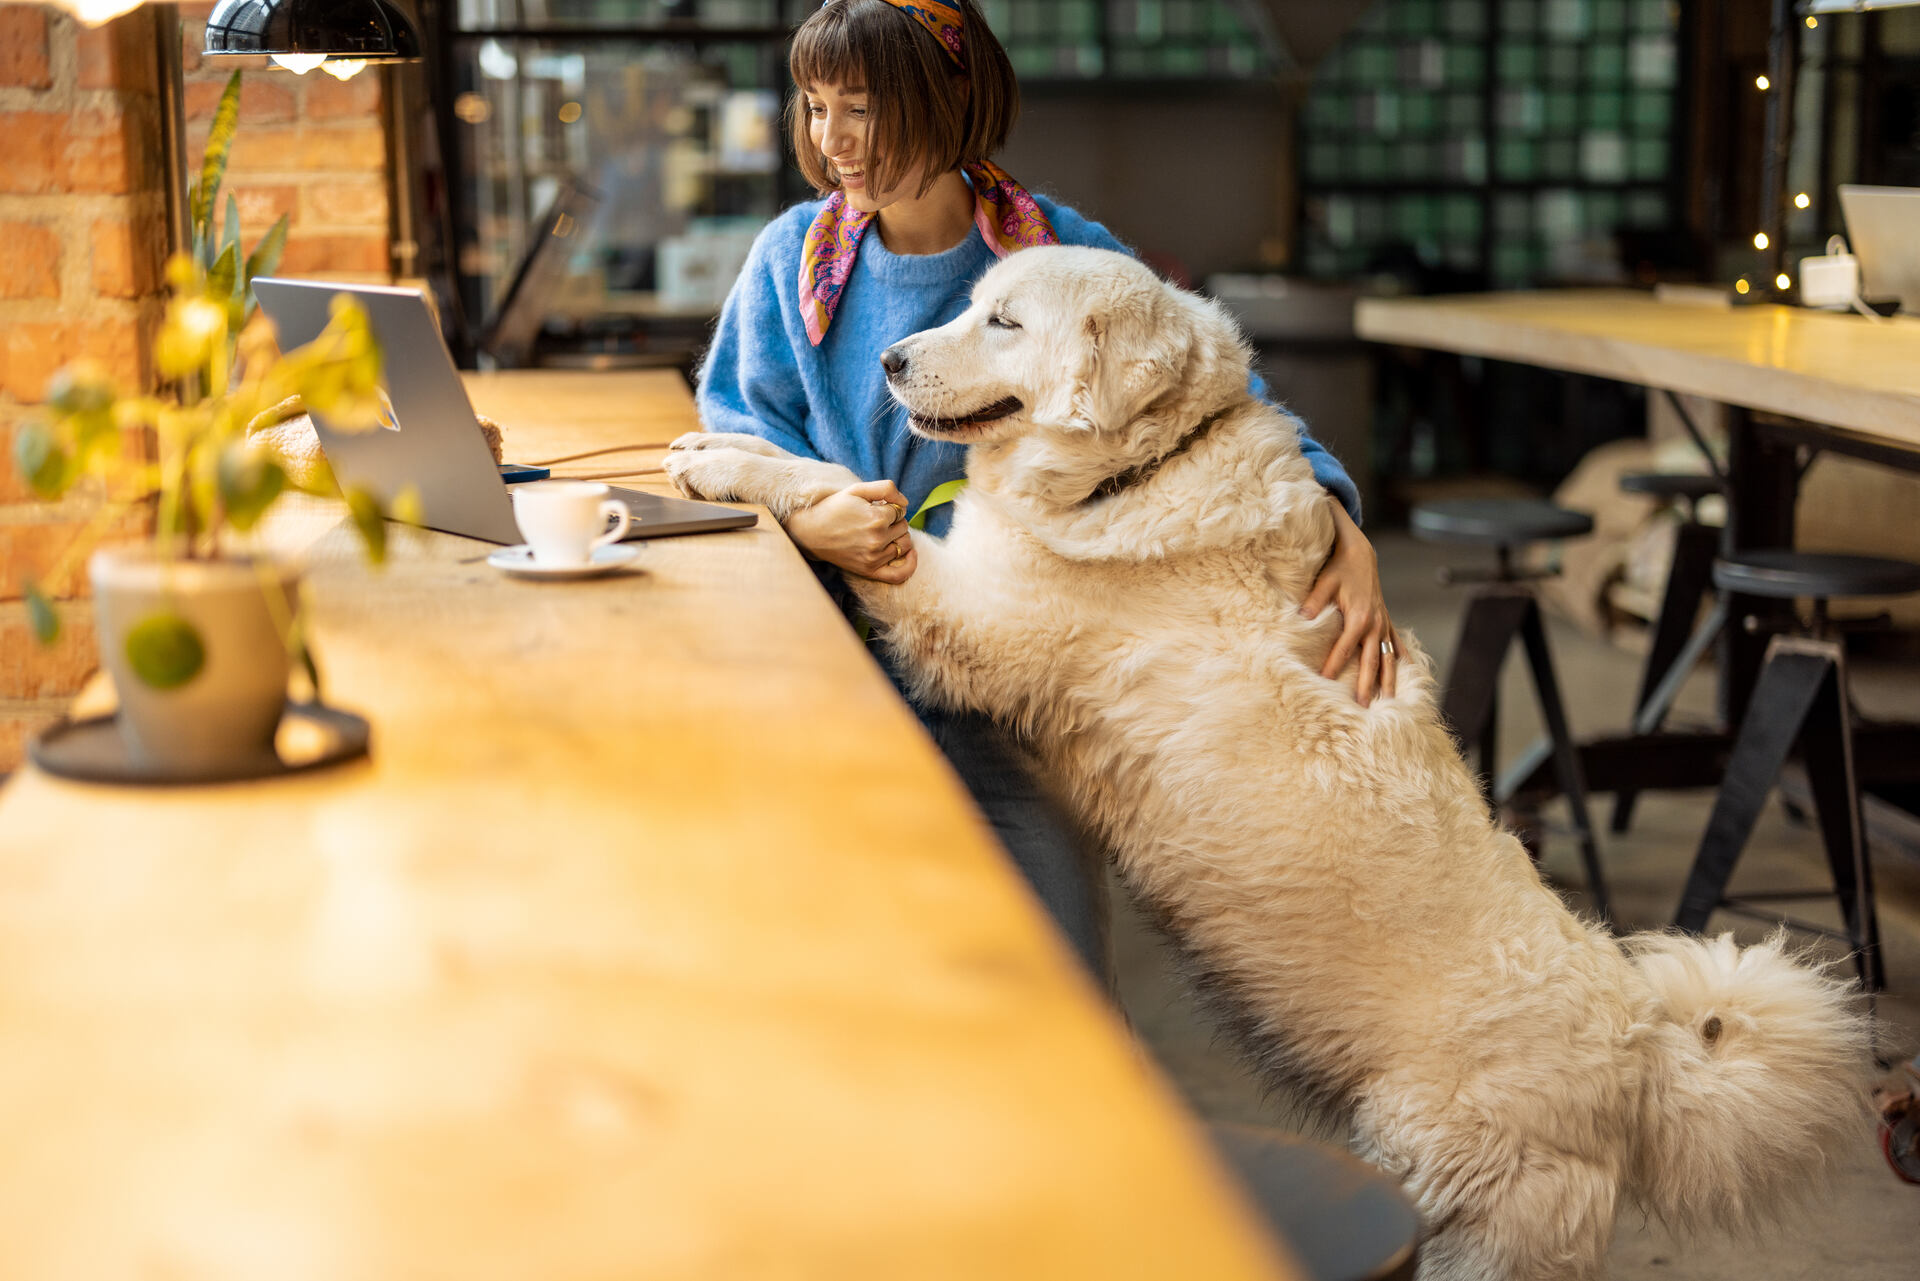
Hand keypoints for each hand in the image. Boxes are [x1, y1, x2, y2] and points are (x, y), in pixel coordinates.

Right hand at [784, 479, 917, 583]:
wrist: (810, 533)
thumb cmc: (834, 508)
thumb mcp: (857, 489)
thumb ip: (886, 488)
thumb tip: (905, 503)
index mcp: (876, 518)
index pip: (900, 511)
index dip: (889, 507)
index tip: (874, 507)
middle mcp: (877, 539)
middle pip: (904, 527)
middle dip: (893, 521)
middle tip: (873, 519)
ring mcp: (874, 557)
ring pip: (905, 545)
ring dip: (898, 537)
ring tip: (881, 532)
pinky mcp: (869, 570)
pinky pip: (899, 574)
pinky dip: (910, 565)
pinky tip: (911, 554)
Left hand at [1302, 500, 1397, 706]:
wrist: (1360, 553)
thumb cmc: (1339, 567)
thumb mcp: (1324, 581)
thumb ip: (1315, 601)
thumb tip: (1302, 618)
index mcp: (1359, 618)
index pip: (1344, 649)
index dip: (1334, 667)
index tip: (1326, 684)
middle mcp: (1375, 624)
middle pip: (1371, 662)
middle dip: (1368, 686)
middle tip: (1363, 708)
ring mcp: (1384, 623)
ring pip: (1389, 658)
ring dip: (1390, 680)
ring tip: (1391, 702)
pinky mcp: (1386, 620)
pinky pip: (1397, 643)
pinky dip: (1402, 658)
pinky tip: (1408, 672)